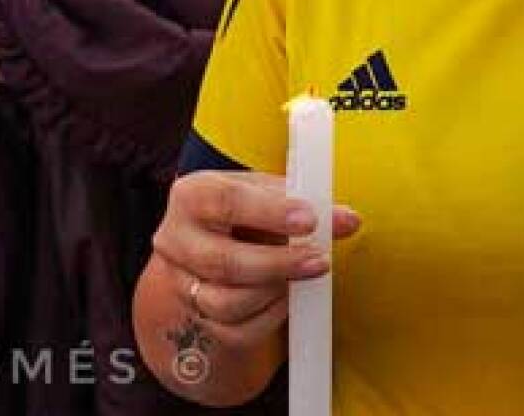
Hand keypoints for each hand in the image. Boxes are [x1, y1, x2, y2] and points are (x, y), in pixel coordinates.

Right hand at [151, 172, 362, 342]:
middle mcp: (176, 240)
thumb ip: (305, 201)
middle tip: (321, 260)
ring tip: (306, 274)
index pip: (226, 202)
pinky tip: (289, 296)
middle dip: (279, 264)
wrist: (211, 240)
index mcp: (192, 196)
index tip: (310, 220)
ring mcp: (182, 283)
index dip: (270, 212)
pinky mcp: (196, 317)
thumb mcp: (266, 192)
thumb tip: (347, 220)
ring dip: (276, 292)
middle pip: (224, 262)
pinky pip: (235, 330)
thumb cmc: (243, 209)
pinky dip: (270, 316)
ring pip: (226, 303)